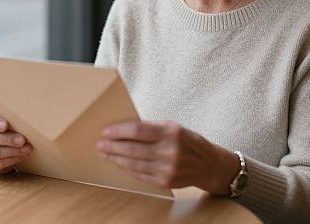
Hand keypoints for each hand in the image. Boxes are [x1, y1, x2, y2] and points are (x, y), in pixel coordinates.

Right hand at [0, 108, 31, 173]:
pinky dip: (11, 160)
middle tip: (22, 140)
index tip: (5, 125)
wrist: (3, 140)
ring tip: (26, 149)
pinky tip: (21, 155)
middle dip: (7, 139)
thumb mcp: (6, 116)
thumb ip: (10, 114)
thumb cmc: (6, 124)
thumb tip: (26, 113)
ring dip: (12, 151)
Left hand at [95, 120, 238, 193]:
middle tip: (100, 143)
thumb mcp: (174, 127)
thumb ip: (152, 127)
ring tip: (104, 153)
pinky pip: (139, 174)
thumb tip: (125, 127)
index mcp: (171, 132)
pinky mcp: (164, 181)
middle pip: (132, 148)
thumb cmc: (189, 142)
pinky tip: (118, 163)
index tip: (105, 131)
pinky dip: (126, 168)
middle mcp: (169, 151)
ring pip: (133, 163)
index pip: (138, 130)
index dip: (119, 131)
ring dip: (115, 158)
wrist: (209, 165)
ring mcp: (167, 168)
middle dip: (112, 145)